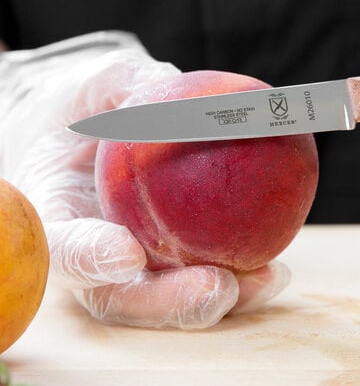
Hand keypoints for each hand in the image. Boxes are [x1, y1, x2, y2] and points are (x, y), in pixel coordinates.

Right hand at [0, 32, 289, 328]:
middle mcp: (93, 254)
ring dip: (219, 299)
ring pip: (169, 298)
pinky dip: (241, 278)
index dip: (89, 258)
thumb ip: (126, 85)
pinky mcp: (173, 262)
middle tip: (218, 287)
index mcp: (56, 215)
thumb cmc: (90, 107)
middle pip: (121, 296)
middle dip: (169, 302)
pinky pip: (204, 273)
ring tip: (266, 279)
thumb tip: (170, 83)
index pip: (63, 246)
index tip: (128, 255)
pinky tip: (276, 269)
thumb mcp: (100, 84)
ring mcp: (134, 265)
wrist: (96, 132)